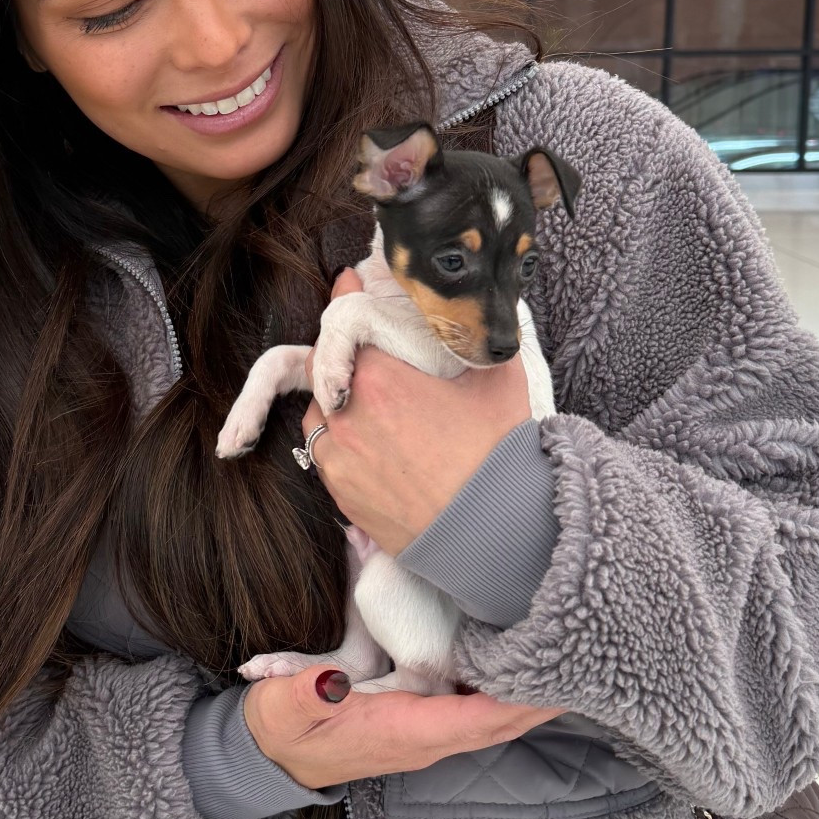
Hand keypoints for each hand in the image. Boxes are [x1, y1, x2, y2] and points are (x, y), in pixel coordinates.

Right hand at [245, 666, 565, 790]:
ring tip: (569, 656)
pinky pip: (477, 711)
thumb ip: (304, 691)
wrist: (271, 756)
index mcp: (404, 733)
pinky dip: (507, 693)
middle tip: (585, 656)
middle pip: (501, 722)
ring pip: (494, 718)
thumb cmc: (282, 728)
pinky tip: (524, 665)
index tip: (558, 676)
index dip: (521, 702)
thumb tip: (330, 680)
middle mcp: (426, 739)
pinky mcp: (422, 722)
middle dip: (543, 697)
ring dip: (532, 696)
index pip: (477, 721)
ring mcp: (427, 734)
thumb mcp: (284, 708)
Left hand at [301, 269, 529, 554]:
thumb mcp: (498, 380)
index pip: (345, 320)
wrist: (491, 533)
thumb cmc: (497, 454)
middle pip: (326, 366)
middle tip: (369, 355)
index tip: (348, 284)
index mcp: (380, 378)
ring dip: (337, 401)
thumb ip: (477, 335)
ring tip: (370, 405)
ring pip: (319, 412)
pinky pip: (324, 453)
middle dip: (343, 354)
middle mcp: (347, 413)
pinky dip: (338, 440)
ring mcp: (338, 455)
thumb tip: (477, 308)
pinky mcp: (339, 492)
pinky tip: (369, 443)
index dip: (347, 297)